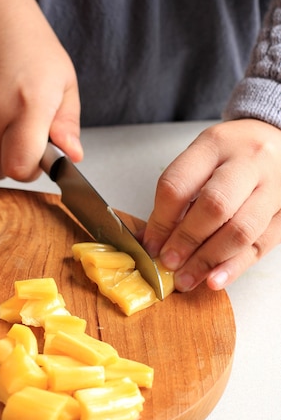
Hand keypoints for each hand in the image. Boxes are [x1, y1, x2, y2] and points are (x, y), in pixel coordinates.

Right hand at [0, 0, 82, 180]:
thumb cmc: (30, 45)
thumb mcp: (63, 82)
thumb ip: (67, 125)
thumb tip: (72, 157)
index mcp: (30, 105)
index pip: (19, 167)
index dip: (28, 171)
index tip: (35, 160)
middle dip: (8, 161)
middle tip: (18, 137)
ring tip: (0, 107)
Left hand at [142, 119, 280, 291]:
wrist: (278, 140)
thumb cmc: (232, 153)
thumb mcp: (201, 158)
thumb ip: (178, 194)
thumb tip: (151, 240)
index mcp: (215, 145)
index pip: (179, 184)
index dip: (161, 220)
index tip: (151, 245)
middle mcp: (248, 163)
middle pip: (214, 205)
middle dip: (186, 240)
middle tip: (168, 263)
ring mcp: (274, 188)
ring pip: (241, 230)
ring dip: (209, 260)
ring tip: (186, 278)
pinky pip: (262, 244)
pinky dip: (234, 267)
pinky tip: (215, 279)